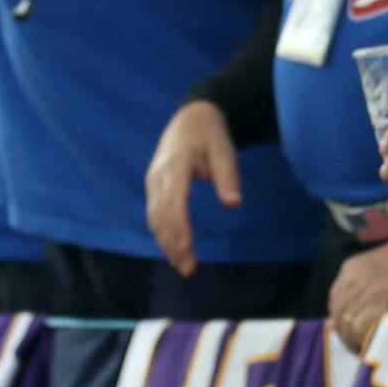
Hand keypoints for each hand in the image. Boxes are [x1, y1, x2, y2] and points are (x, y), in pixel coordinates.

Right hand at [144, 100, 240, 277]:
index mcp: (177, 164)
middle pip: (162, 214)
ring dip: (166, 243)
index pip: (175, 199)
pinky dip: (162, 233)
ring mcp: (153, 181)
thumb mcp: (225, 149)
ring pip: (155, 217)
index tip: (188, 247)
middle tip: (189, 268)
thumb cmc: (211, 135)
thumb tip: (234, 203)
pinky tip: (174, 250)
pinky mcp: (153, 186)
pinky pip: (154, 213)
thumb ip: (228, 176)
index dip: (180, 225)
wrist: (191, 118)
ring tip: (182, 266)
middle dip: (173, 243)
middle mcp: (159, 174)